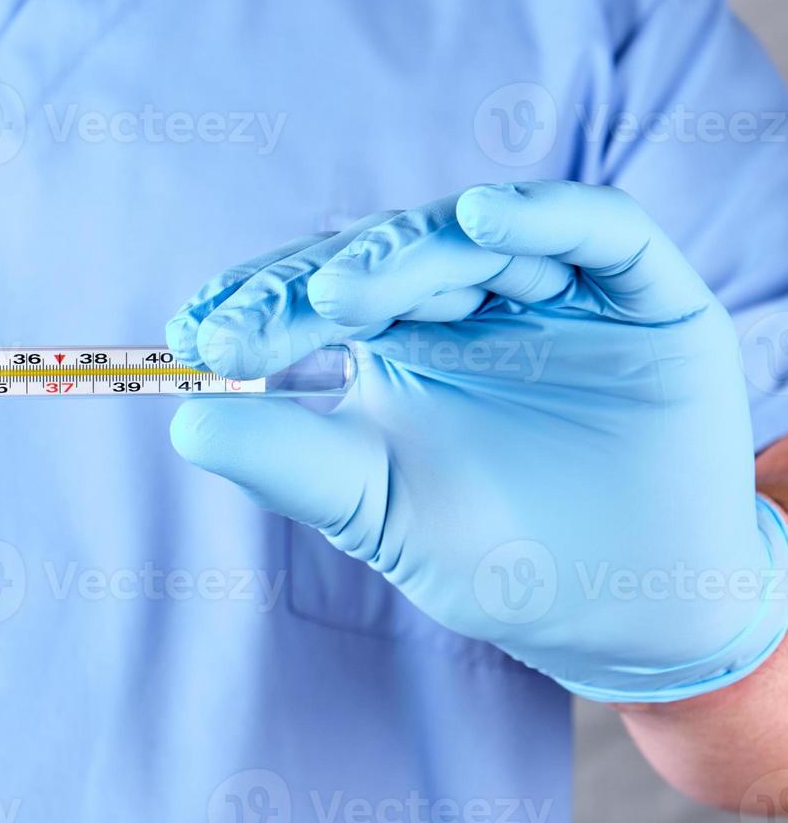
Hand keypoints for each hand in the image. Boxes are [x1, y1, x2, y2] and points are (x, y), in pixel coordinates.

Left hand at [166, 181, 787, 701]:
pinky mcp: (639, 290)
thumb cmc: (493, 554)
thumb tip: (182, 425)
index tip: (194, 338)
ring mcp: (553, 287)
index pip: (318, 297)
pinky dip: (541, 217)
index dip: (258, 306)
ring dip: (403, 256)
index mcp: (398, 338)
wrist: (623, 606)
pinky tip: (480, 218)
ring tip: (340, 292)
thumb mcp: (376, 506)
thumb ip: (288, 463)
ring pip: (469, 239)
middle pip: (383, 258)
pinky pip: (594, 229)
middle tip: (251, 325)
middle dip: (313, 286)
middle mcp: (467, 299)